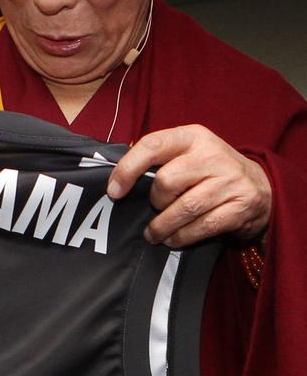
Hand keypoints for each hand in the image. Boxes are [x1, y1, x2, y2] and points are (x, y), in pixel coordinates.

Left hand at [107, 125, 271, 247]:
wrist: (262, 186)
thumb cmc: (209, 170)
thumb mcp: (187, 153)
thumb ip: (158, 159)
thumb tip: (116, 180)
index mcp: (192, 136)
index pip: (152, 145)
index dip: (127, 169)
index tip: (114, 191)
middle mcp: (212, 154)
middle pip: (166, 181)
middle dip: (154, 202)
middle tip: (153, 211)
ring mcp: (229, 180)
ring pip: (184, 208)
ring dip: (164, 226)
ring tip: (155, 234)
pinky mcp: (242, 205)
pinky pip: (203, 226)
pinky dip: (183, 237)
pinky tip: (174, 239)